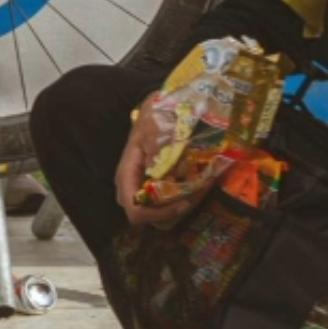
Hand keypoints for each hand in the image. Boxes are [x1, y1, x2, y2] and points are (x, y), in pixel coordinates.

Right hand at [115, 104, 212, 231]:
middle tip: (196, 195)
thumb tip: (163, 179)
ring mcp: (145, 190)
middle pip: (150, 218)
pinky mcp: (158, 189)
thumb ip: (157, 155)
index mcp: (127, 176)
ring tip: (200, 188)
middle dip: (174, 212)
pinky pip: (170, 205)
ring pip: (162, 216)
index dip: (158, 214)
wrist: (160, 110)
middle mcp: (133, 188)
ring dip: (183, 207)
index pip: (135, 210)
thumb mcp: (155, 131)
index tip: (184, 202)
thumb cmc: (155, 119)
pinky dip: (186, 200)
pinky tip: (199, 185)